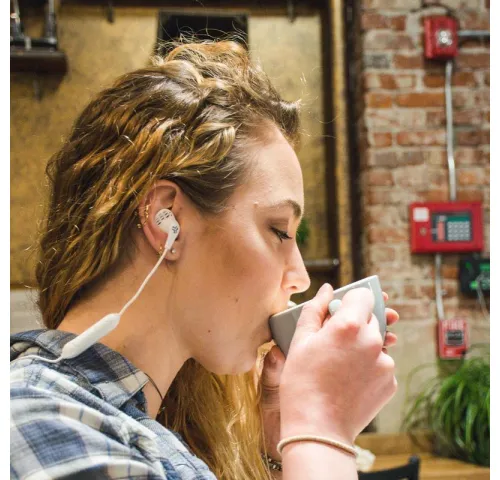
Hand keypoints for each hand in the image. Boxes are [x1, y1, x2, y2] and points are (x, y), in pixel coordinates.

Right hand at [260, 287, 398, 456]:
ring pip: (376, 341)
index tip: (339, 311)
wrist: (318, 428)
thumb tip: (328, 290)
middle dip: (354, 324)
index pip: (362, 294)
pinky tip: (349, 379)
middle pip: (370, 318)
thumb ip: (315, 309)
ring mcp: (385, 362)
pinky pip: (380, 363)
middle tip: (334, 342)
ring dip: (362, 345)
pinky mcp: (390, 381)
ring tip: (340, 364)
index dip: (349, 300)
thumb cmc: (302, 382)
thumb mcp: (300, 341)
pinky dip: (368, 366)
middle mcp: (373, 340)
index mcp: (349, 325)